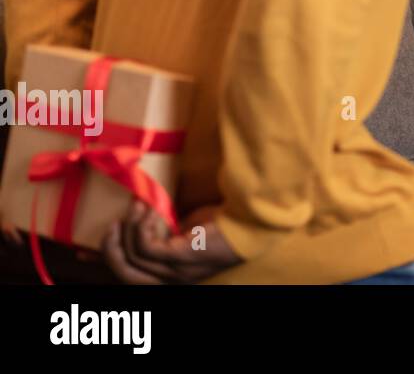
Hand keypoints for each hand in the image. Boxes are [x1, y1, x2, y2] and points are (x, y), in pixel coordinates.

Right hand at [102, 201, 242, 283]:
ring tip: (137, 207)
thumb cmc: (221, 222)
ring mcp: (175, 272)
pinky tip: (151, 211)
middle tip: (112, 224)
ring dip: (130, 230)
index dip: (108, 261)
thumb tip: (138, 213)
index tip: (91, 244)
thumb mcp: (183, 228)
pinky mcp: (179, 258)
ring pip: (132, 259)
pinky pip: (146, 248)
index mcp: (170, 275)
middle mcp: (171, 280)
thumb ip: (162, 229)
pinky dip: (143, 228)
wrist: (250, 219)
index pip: (130, 277)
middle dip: (111, 249)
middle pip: (125, 275)